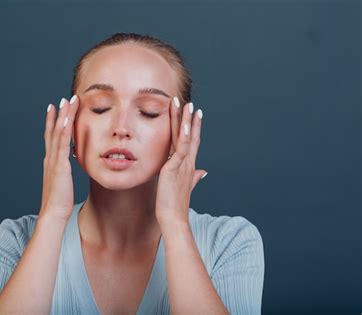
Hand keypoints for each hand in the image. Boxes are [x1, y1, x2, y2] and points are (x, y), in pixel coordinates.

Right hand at [38, 95, 79, 221]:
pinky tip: (68, 119)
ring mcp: (54, 161)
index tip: (54, 108)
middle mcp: (50, 158)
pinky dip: (65, 130)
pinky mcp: (60, 166)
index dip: (52, 121)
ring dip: (63, 116)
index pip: (51, 137)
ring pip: (58, 133)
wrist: (53, 213)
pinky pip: (63, 144)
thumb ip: (62, 172)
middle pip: (54, 131)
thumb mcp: (61, 182)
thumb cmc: (59, 202)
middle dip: (58, 114)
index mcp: (50, 161)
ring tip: (68, 101)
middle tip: (62, 99)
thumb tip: (66, 166)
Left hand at [155, 97, 206, 225]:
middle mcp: (188, 163)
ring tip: (187, 105)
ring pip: (185, 138)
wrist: (174, 218)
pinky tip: (183, 124)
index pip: (191, 143)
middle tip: (191, 103)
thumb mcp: (185, 187)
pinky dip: (183, 135)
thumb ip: (195, 178)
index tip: (195, 114)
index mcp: (188, 166)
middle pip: (190, 136)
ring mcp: (183, 164)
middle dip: (190, 120)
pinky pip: (181, 148)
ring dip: (186, 121)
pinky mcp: (175, 168)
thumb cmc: (176, 205)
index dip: (193, 128)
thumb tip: (204, 172)